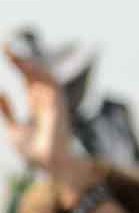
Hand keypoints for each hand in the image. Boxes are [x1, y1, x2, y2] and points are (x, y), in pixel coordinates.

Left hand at [0, 47, 77, 178]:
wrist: (49, 167)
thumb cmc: (34, 153)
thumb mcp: (12, 130)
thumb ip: (6, 112)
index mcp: (38, 106)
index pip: (29, 79)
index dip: (19, 64)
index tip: (6, 51)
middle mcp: (48, 101)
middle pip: (36, 74)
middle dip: (22, 59)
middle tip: (6, 45)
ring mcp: (54, 104)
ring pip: (45, 76)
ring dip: (30, 63)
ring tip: (12, 52)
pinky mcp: (58, 108)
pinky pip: (52, 86)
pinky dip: (39, 74)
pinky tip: (25, 66)